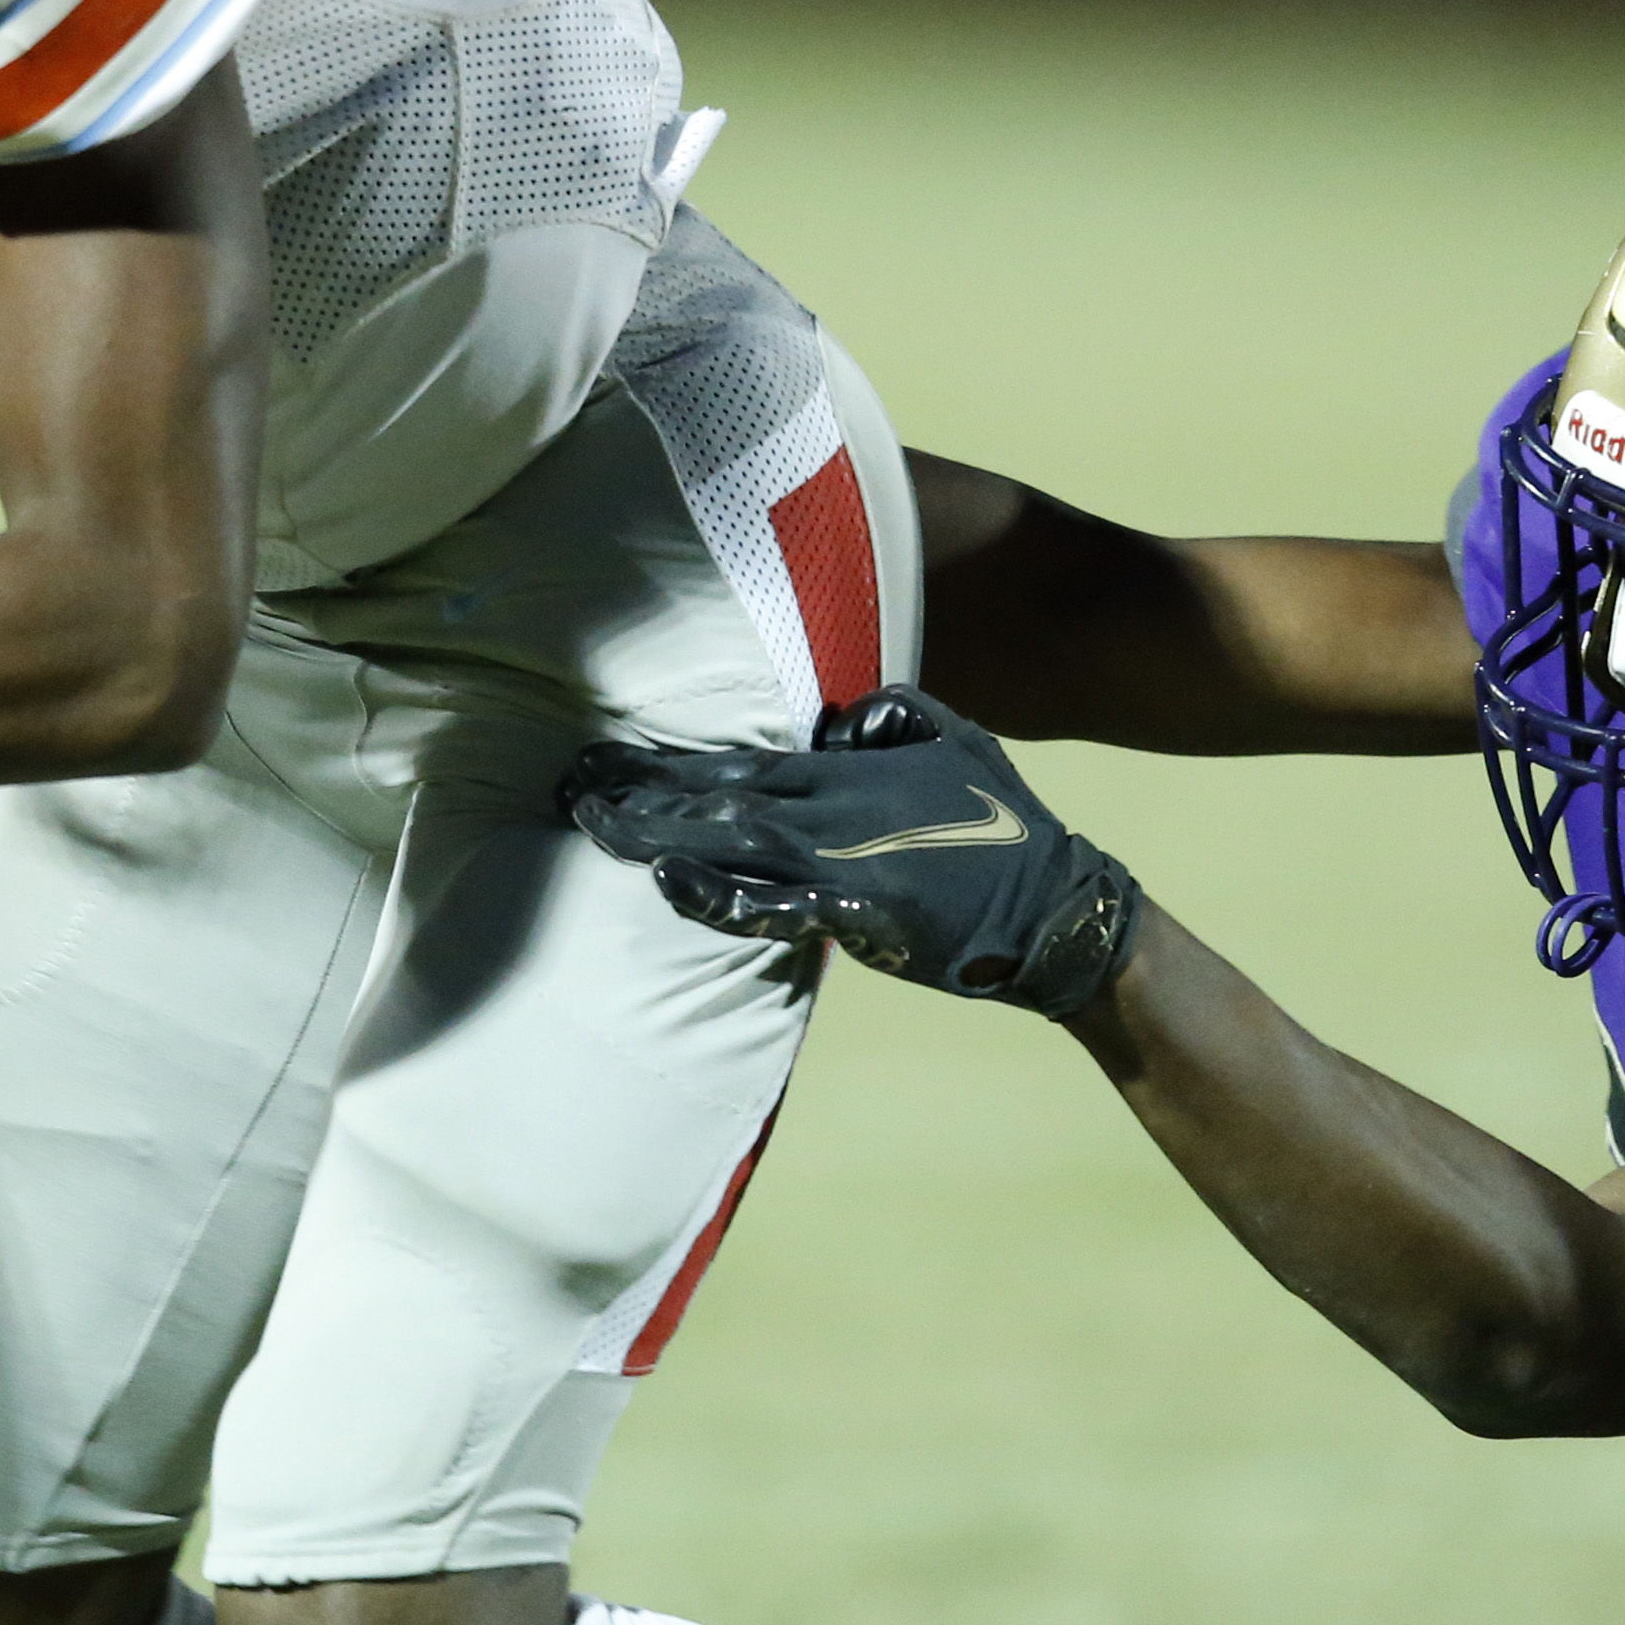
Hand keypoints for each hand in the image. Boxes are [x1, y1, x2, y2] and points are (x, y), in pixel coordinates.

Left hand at [559, 684, 1143, 1016]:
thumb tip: (837, 717)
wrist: (1055, 907)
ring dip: (655, 836)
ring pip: (728, 842)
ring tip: (593, 827)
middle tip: (569, 791)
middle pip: (713, 796)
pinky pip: (774, 903)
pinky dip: (719, 893)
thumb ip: (892, 713)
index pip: (733, 762)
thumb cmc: (1002, 823)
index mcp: (843, 771)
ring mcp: (841, 860)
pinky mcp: (858, 911)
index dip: (660, 764)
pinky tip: (669, 883)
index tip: (598, 762)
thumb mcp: (954, 738)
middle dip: (636, 795)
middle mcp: (830, 809)